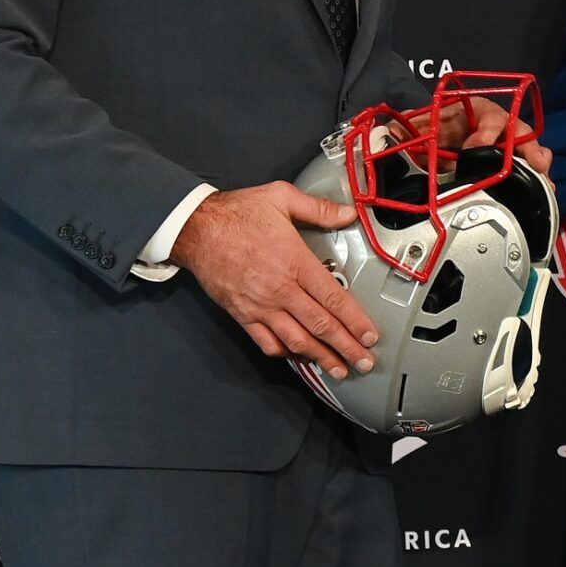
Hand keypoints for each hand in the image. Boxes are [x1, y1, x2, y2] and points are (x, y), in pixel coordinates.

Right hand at [170, 181, 378, 378]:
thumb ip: (318, 208)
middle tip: (364, 362)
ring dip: (320, 357)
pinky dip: (284, 353)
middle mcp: (280, 289)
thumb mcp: (281, 197)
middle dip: (346, 347)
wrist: (195, 228)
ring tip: (339, 369)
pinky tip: (298, 358)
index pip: (333, 299)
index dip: (355, 321)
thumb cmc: (237, 213)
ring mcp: (260, 305)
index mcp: (295, 262)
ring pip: (296, 340)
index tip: (370, 336)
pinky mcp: (242, 314)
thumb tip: (347, 213)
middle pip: (320, 326)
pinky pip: (266, 341)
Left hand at [420, 96, 552, 175]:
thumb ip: (410, 128)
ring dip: (537, 160)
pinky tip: (545, 188)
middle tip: (531, 162)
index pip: (488, 117)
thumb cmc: (440, 122)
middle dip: (526, 146)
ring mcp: (507, 141)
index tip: (476, 148)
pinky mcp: (511, 159)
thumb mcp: (425, 123)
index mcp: (478, 111)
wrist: (443, 133)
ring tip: (542, 175)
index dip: (486, 133)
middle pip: (518, 130)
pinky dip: (537, 175)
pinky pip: (529, 164)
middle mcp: (498, 124)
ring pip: (528, 146)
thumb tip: (390, 133)